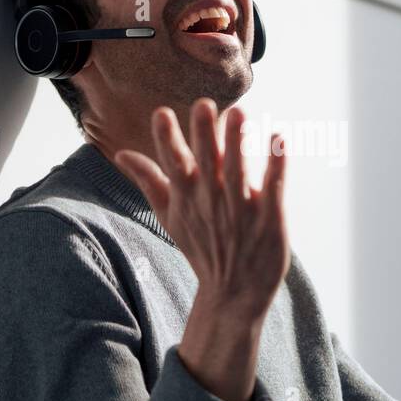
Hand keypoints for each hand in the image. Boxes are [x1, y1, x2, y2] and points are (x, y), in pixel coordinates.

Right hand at [113, 98, 289, 400]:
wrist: (234, 295)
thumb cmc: (203, 247)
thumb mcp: (170, 215)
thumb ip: (148, 181)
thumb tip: (120, 154)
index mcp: (188, 197)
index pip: (174, 165)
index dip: (167, 140)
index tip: (162, 113)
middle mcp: (213, 202)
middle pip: (207, 164)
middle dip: (205, 136)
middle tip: (204, 105)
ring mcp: (242, 211)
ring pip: (238, 173)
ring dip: (238, 145)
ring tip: (240, 113)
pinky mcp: (270, 220)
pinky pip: (274, 190)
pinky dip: (277, 167)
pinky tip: (280, 139)